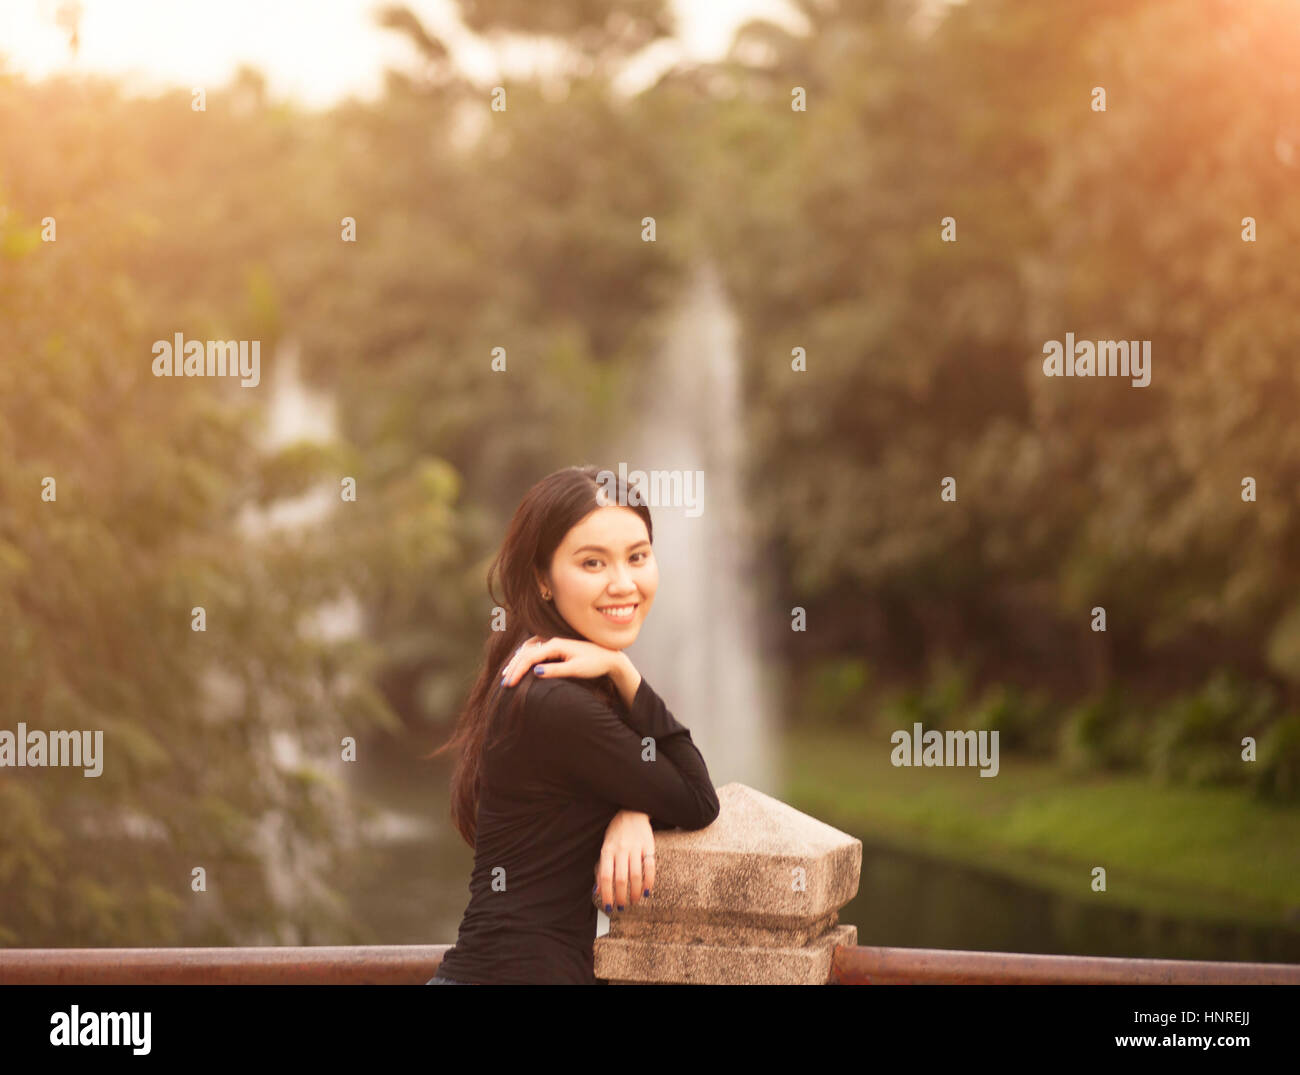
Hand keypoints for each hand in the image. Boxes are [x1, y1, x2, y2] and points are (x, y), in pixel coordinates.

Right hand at [501, 635, 625, 687]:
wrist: (609, 657)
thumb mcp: (575, 669)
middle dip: (513, 667)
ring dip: (517, 661)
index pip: (529, 657)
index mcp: (555, 644)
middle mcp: (552, 640)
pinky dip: (524, 657)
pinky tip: (520, 663)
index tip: (509, 684)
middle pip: (525, 652)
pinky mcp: (556, 646)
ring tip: (508, 674)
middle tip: (504, 683)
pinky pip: (534, 649)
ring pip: (528, 649)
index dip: (517, 671)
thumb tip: (535, 672)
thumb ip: (555, 670)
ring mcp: (553, 642)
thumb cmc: (594, 664)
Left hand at [594, 810, 654, 912]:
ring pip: (635, 875)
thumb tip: (597, 890)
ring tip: (634, 900)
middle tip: (622, 906)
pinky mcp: (649, 846)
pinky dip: (649, 882)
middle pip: (620, 879)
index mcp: (607, 850)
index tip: (608, 906)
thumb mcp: (605, 848)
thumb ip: (601, 868)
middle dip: (621, 896)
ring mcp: (635, 847)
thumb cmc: (616, 833)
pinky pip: (650, 867)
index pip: (605, 876)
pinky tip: (646, 891)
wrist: (632, 812)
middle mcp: (620, 849)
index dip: (606, 893)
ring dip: (635, 892)